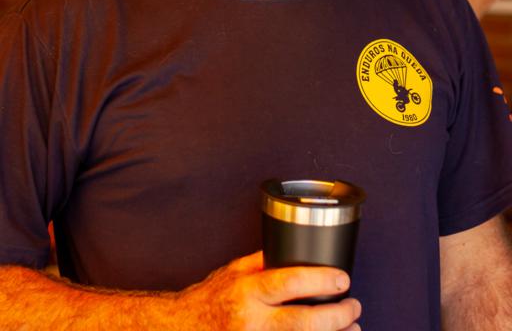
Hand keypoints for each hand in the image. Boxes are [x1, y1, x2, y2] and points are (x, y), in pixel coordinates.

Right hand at [173, 251, 361, 329]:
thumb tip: (297, 249)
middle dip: (336, 316)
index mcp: (248, 290)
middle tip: (354, 306)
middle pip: (302, 322)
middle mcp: (252, 320)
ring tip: (353, 328)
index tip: (342, 279)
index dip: (321, 281)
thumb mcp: (236, 270)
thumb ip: (265, 262)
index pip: (290, 282)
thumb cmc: (212, 297)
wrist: (184, 328)